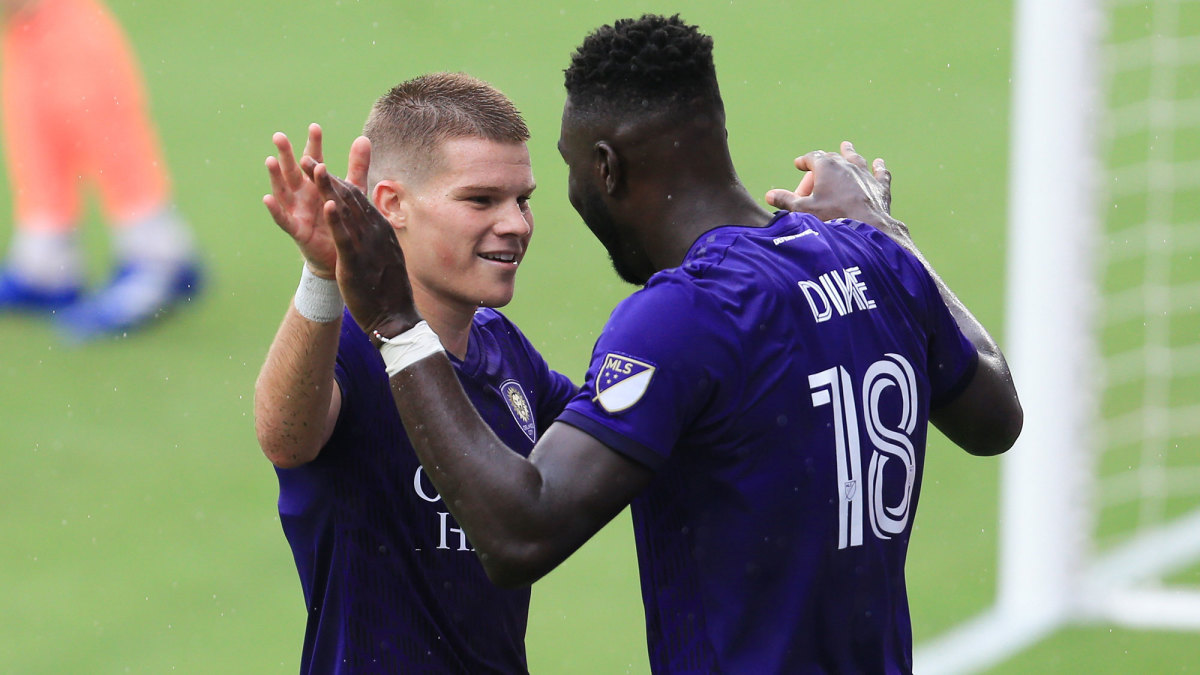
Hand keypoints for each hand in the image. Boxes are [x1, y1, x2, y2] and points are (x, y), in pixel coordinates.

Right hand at [263, 124, 369, 278]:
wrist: (340, 253)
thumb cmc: (340, 219)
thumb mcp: (351, 191)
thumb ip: (356, 166)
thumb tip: (363, 138)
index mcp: (315, 184)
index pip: (315, 161)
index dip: (314, 145)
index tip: (315, 127)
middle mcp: (302, 195)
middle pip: (292, 171)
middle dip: (286, 154)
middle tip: (279, 136)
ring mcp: (297, 211)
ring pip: (283, 191)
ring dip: (276, 177)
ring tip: (271, 160)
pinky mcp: (297, 230)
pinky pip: (283, 219)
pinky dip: (275, 209)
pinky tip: (267, 198)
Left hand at [311, 143, 420, 340]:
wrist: (396, 317)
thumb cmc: (389, 288)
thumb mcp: (386, 254)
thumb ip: (378, 235)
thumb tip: (376, 223)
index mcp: (380, 228)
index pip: (357, 199)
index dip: (337, 181)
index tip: (319, 167)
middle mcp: (375, 231)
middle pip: (348, 198)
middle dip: (326, 177)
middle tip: (306, 158)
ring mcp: (366, 245)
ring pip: (345, 211)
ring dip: (328, 188)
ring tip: (313, 168)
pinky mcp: (356, 262)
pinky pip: (344, 237)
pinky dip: (335, 219)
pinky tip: (326, 203)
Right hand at [766, 141, 909, 243]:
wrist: (867, 229)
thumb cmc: (833, 218)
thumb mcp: (804, 210)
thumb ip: (786, 200)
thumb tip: (770, 195)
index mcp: (827, 167)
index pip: (812, 158)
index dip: (804, 161)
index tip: (798, 164)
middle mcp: (847, 165)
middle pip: (832, 157)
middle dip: (822, 162)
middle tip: (814, 173)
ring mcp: (865, 174)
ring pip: (856, 159)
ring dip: (850, 152)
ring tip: (846, 146)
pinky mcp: (879, 187)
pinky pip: (880, 173)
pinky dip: (878, 168)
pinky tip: (879, 163)